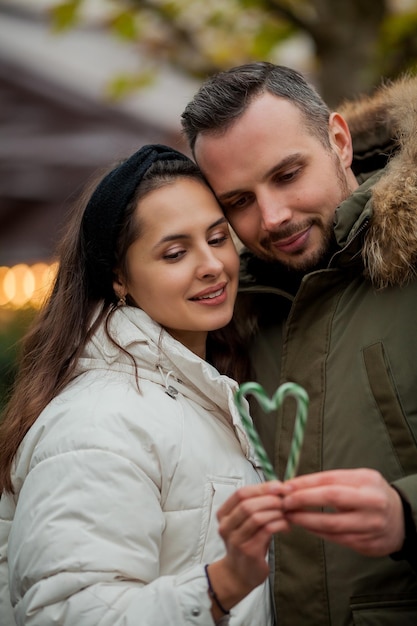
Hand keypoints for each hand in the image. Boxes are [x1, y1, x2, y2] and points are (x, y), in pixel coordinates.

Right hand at [208, 481, 288, 615]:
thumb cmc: (247, 543)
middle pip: (247, 504)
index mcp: (224, 514)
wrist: (238, 574)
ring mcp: (235, 540)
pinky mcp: (248, 551)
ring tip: (286, 513)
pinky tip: (286, 526)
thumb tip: (280, 490)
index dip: (261, 487)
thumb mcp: (247, 522)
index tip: (278, 486)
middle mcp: (226, 526)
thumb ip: (258, 506)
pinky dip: (279, 524)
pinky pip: (266, 531)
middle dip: (270, 499)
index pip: (241, 493)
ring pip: (256, 517)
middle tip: (285, 500)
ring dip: (275, 512)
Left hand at [281, 468, 404, 556]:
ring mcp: (370, 525)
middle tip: (285, 502)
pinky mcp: (367, 544)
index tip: (287, 486)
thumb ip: (332, 481)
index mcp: (367, 481)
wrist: (402, 520)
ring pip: (332, 524)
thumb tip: (297, 484)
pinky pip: (336, 538)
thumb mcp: (359, 479)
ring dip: (306, 520)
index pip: (330, 480)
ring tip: (290, 516)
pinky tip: (306, 527)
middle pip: (331, 498)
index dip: (306, 483)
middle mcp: (371, 502)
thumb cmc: (372, 495)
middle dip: (303, 500)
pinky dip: (318, 532)